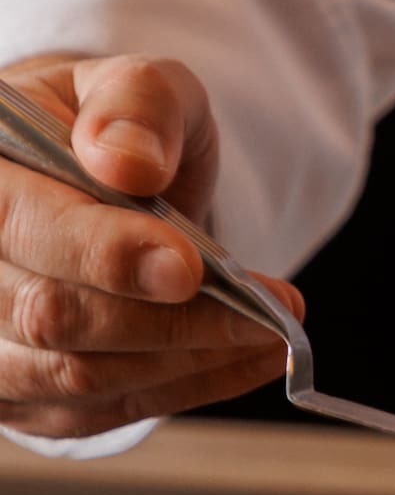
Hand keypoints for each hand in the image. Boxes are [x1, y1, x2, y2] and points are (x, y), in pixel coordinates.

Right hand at [0, 54, 302, 436]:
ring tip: (270, 331)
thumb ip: (137, 105)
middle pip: (51, 315)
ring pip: (78, 376)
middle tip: (266, 310)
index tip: (190, 268)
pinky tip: (248, 359)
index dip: (105, 254)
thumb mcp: (136, 83)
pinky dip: (184, 389)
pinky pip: (99, 411)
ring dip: (187, 360)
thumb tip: (129, 162)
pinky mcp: (19, 392)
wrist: (88, 176)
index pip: (21, 225)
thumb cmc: (111, 127)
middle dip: (170, 320)